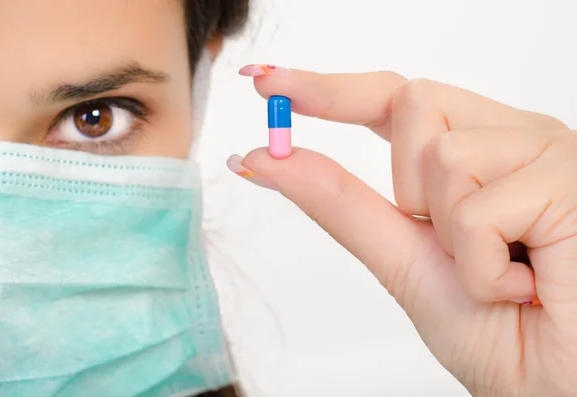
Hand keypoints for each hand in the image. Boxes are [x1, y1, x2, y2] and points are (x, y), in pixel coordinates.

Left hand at [229, 65, 575, 396]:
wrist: (554, 387)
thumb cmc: (494, 331)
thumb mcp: (398, 256)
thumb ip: (338, 201)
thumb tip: (265, 157)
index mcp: (477, 149)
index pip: (395, 97)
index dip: (331, 88)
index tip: (269, 83)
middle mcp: (513, 137)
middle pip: (415, 102)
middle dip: (412, 187)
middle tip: (460, 247)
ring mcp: (546, 151)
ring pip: (446, 155)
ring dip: (455, 237)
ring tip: (502, 271)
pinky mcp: (570, 178)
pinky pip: (479, 209)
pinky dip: (483, 269)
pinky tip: (527, 285)